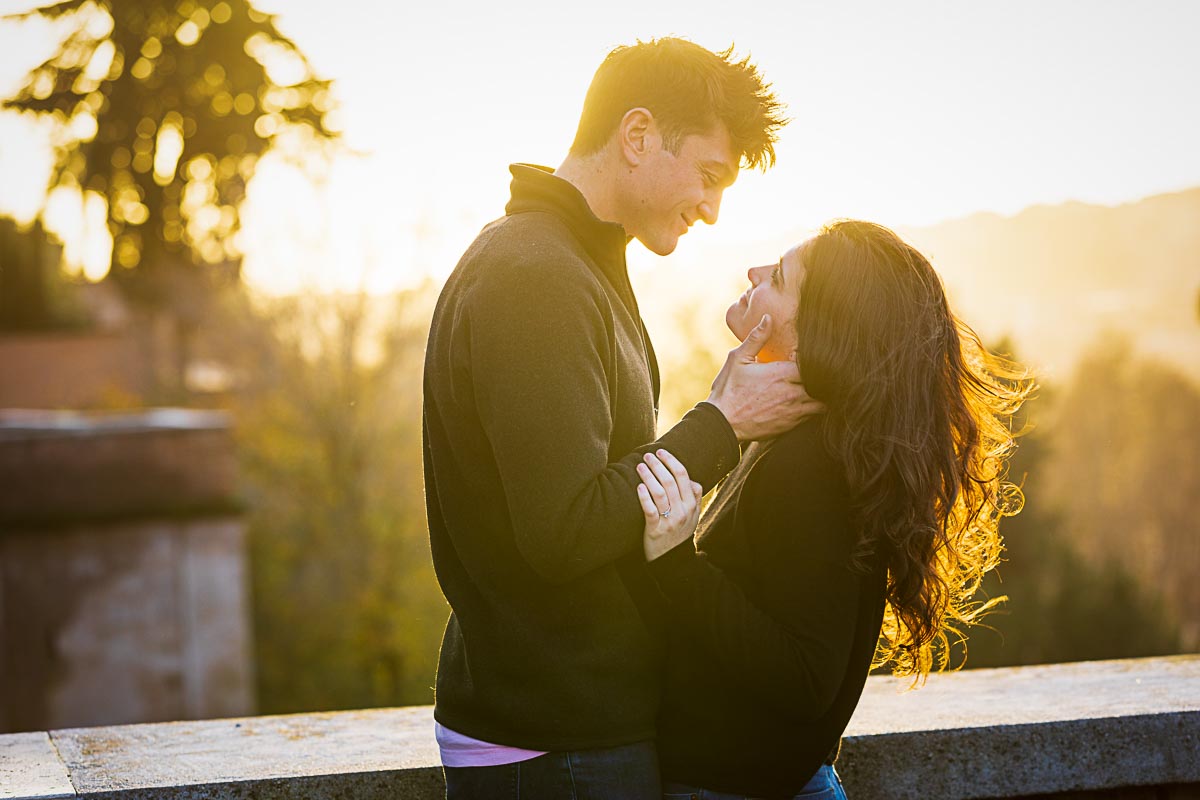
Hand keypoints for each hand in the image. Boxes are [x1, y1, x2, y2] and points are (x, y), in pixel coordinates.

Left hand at [637, 449, 703, 561]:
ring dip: (649, 476)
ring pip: (660, 492)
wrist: (673, 560)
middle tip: (647, 456)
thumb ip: (693, 496)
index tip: (661, 451)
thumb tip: (689, 478)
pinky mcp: (656, 530)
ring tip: (640, 466)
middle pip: (670, 481)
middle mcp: (683, 511)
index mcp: (692, 504)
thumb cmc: (679, 532)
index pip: (683, 476)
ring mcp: (670, 521)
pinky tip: (639, 486)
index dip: (671, 461)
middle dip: (658, 465)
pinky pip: (650, 510)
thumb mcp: (693, 515)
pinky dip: (644, 497)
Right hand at [706, 314, 824, 441]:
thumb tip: (768, 318)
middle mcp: (792, 392)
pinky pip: (812, 415)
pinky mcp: (791, 425)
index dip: (813, 360)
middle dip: (818, 377)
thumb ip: (756, 338)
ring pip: (820, 401)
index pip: (812, 364)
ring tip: (809, 388)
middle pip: (820, 382)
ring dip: (817, 394)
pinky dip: (811, 408)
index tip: (803, 359)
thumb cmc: (728, 390)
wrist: (722, 423)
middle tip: (811, 373)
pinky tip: (800, 402)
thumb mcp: (738, 359)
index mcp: (781, 373)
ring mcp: (794, 411)